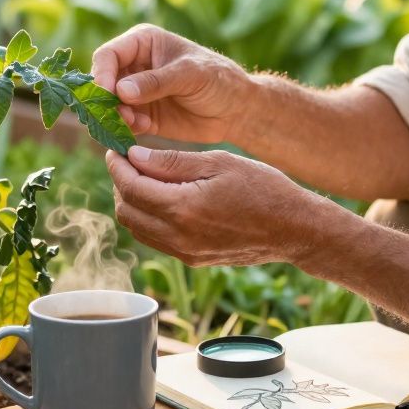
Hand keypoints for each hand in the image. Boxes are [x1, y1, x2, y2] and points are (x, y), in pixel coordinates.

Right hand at [91, 24, 249, 143]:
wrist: (236, 109)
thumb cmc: (218, 79)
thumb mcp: (189, 75)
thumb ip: (156, 82)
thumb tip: (120, 91)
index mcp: (142, 43)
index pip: (108, 55)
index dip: (102, 74)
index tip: (107, 94)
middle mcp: (134, 66)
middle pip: (103, 82)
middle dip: (105, 100)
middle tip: (117, 114)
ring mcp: (136, 93)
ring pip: (109, 105)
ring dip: (115, 116)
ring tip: (134, 123)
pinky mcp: (142, 116)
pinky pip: (123, 123)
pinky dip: (127, 128)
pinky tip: (146, 128)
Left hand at [105, 146, 326, 266]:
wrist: (294, 229)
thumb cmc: (263, 188)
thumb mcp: (218, 162)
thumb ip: (172, 162)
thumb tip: (134, 156)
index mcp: (184, 208)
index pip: (131, 187)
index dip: (117, 166)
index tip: (115, 150)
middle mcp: (179, 236)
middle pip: (126, 210)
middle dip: (120, 183)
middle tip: (128, 161)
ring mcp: (184, 252)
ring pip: (137, 228)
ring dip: (131, 201)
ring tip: (144, 176)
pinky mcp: (192, 259)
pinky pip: (155, 238)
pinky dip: (148, 217)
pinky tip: (162, 197)